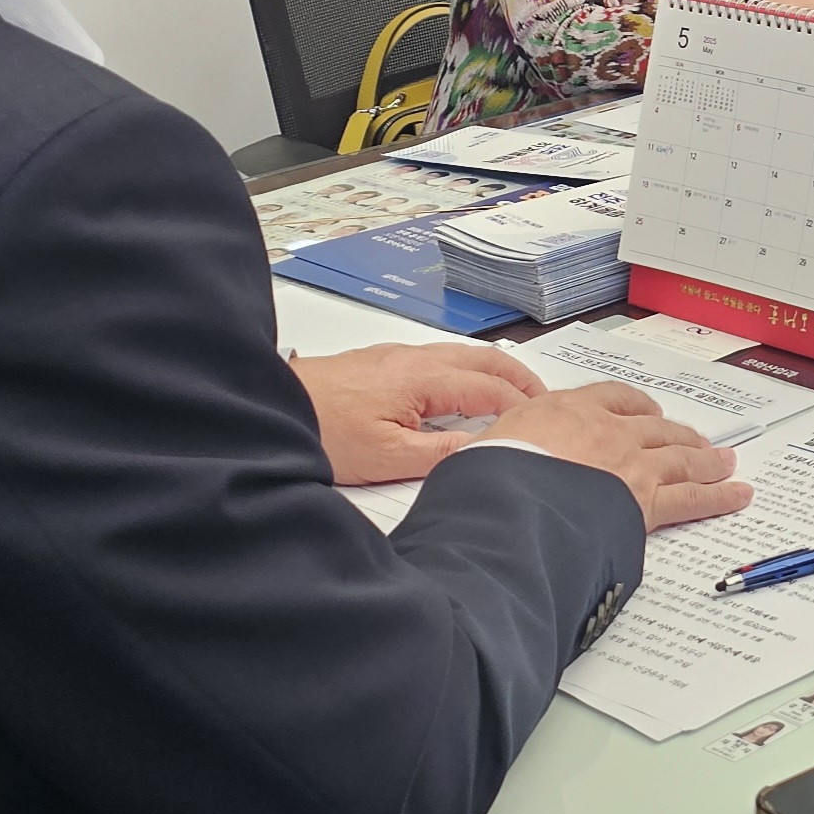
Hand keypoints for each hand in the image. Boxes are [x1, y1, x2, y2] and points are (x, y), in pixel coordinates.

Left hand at [292, 342, 547, 485]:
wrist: (269, 407)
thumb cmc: (323, 431)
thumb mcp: (387, 457)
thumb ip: (442, 453)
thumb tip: (487, 449)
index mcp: (424, 378)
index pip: (491, 390)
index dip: (522, 407)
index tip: (544, 423)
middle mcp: (415, 358)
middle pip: (484, 360)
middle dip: (519, 377)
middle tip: (544, 399)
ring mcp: (395, 356)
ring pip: (461, 356)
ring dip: (493, 372)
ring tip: (511, 393)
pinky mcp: (378, 362)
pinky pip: (438, 359)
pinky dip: (466, 371)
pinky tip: (459, 391)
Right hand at [478, 380, 754, 529]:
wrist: (506, 506)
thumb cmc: (486, 480)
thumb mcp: (482, 450)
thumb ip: (498, 451)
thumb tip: (485, 463)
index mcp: (564, 411)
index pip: (609, 398)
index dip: (632, 406)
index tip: (642, 412)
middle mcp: (605, 431)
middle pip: (653, 427)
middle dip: (676, 434)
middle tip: (694, 440)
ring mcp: (631, 465)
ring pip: (679, 456)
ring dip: (705, 457)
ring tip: (724, 461)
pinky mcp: (646, 503)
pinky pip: (692, 497)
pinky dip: (719, 495)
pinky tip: (738, 494)